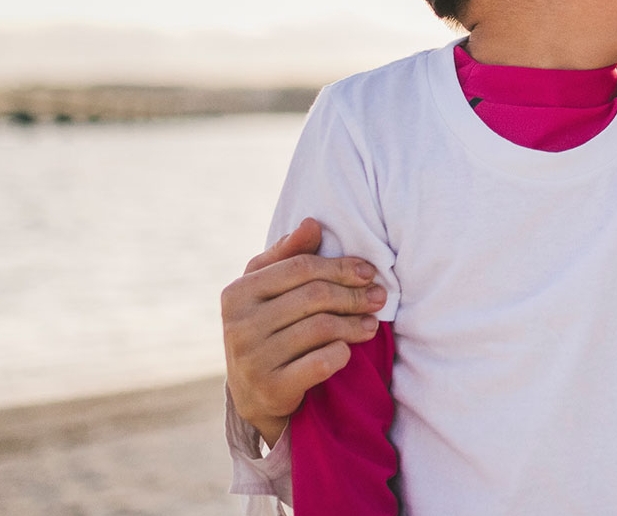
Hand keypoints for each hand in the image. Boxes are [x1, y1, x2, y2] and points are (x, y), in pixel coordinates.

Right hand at [221, 217, 385, 445]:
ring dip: (354, 324)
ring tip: (371, 324)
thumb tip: (312, 223)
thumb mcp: (266, 291)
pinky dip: (341, 353)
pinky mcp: (270, 389)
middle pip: (313, 296)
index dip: (339, 266)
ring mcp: (252, 359)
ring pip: (320, 328)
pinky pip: (320, 362)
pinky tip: (349, 350)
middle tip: (379, 297)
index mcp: (237, 292)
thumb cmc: (266, 330)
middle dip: (353, 295)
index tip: (368, 271)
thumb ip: (288, 256)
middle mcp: (239, 325)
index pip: (300, 268)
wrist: (252, 395)